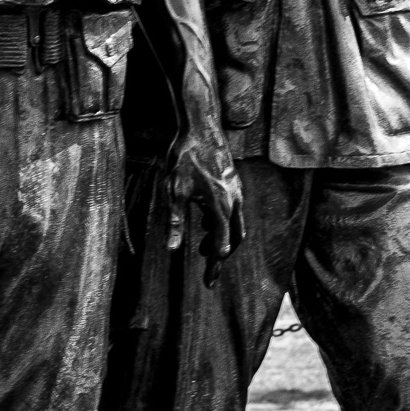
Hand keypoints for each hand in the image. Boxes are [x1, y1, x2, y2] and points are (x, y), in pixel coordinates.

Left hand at [165, 125, 244, 287]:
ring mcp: (237, 191)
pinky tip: (205, 221)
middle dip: (221, 255)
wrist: (201, 127)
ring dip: (222, 238)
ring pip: (237, 225)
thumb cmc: (184, 157)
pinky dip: (223, 222)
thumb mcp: (174, 190)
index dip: (215, 266)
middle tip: (208, 269)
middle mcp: (234, 201)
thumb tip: (173, 249)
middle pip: (235, 239)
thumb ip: (175, 222)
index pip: (221, 246)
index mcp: (221, 206)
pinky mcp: (234, 183)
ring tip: (201, 246)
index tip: (209, 283)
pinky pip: (234, 211)